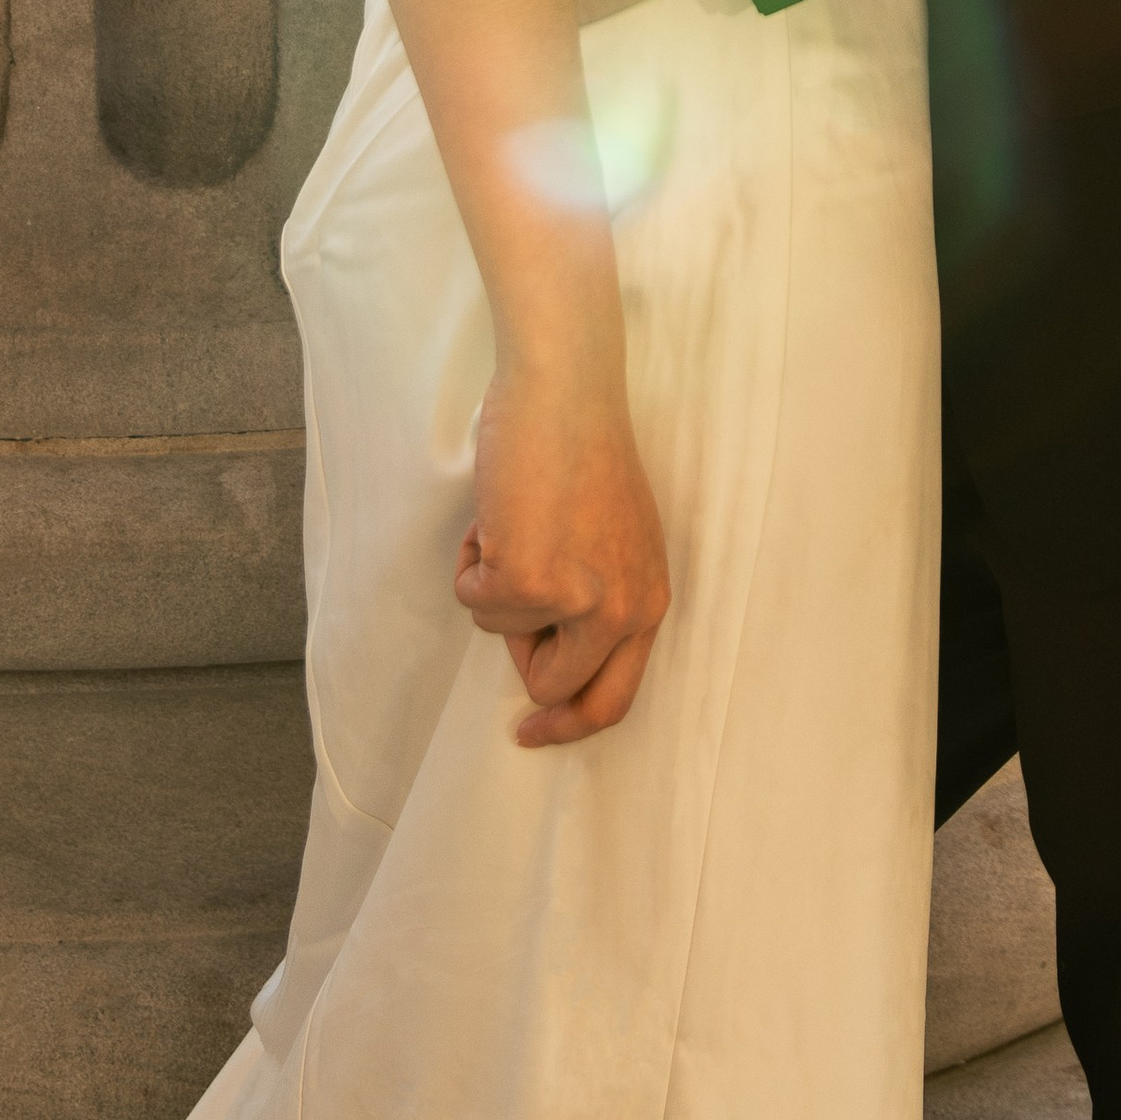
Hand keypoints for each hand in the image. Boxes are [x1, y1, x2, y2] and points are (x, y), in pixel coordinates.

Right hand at [455, 358, 670, 746]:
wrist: (564, 389)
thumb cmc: (583, 448)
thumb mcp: (615, 540)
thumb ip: (596, 600)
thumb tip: (545, 648)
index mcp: (649, 601)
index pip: (614, 699)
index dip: (567, 724)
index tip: (531, 731)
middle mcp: (622, 611)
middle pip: (557, 692)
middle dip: (519, 654)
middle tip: (505, 591)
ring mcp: (574, 601)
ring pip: (501, 634)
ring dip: (493, 579)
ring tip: (516, 518)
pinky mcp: (526, 581)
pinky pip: (472, 597)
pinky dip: (471, 556)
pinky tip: (497, 511)